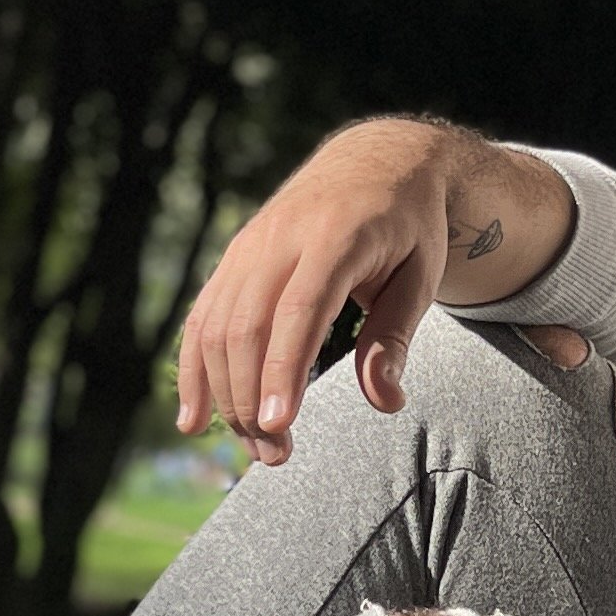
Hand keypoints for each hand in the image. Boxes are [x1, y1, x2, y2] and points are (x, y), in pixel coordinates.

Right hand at [178, 118, 573, 464]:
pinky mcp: (234, 257)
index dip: (284, 368)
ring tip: (255, 447)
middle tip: (276, 456)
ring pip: (218, 326)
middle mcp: (282, 237)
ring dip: (226, 395)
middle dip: (253, 398)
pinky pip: (203, 316)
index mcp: (337, 235)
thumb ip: (396, 336)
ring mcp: (250, 245)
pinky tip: (193, 419)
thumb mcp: (422, 275)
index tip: (278, 424)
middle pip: (249, 325)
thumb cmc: (409, 225)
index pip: (301, 308)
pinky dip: (193, 369)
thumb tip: (385, 403)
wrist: (377, 159)